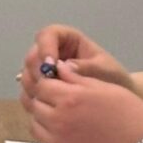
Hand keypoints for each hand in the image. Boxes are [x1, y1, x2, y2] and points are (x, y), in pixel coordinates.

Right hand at [21, 25, 137, 108]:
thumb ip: (87, 67)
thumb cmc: (114, 79)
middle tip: (49, 87)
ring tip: (49, 99)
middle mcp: (53, 53)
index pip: (48, 34)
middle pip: (32, 55)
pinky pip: (29, 91)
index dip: (45, 47)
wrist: (116, 102)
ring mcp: (45, 72)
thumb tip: (65, 66)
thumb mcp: (106, 71)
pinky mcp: (42, 89)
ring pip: (26, 74)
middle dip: (38, 71)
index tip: (51, 65)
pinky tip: (46, 108)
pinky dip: (34, 99)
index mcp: (68, 40)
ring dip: (34, 86)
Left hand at [28, 61, 142, 142]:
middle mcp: (57, 122)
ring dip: (47, 125)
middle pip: (36, 107)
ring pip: (37, 130)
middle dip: (47, 104)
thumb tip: (58, 69)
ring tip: (69, 127)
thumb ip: (78, 78)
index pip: (42, 86)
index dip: (51, 86)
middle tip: (67, 108)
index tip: (61, 90)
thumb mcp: (108, 88)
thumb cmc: (133, 117)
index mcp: (68, 99)